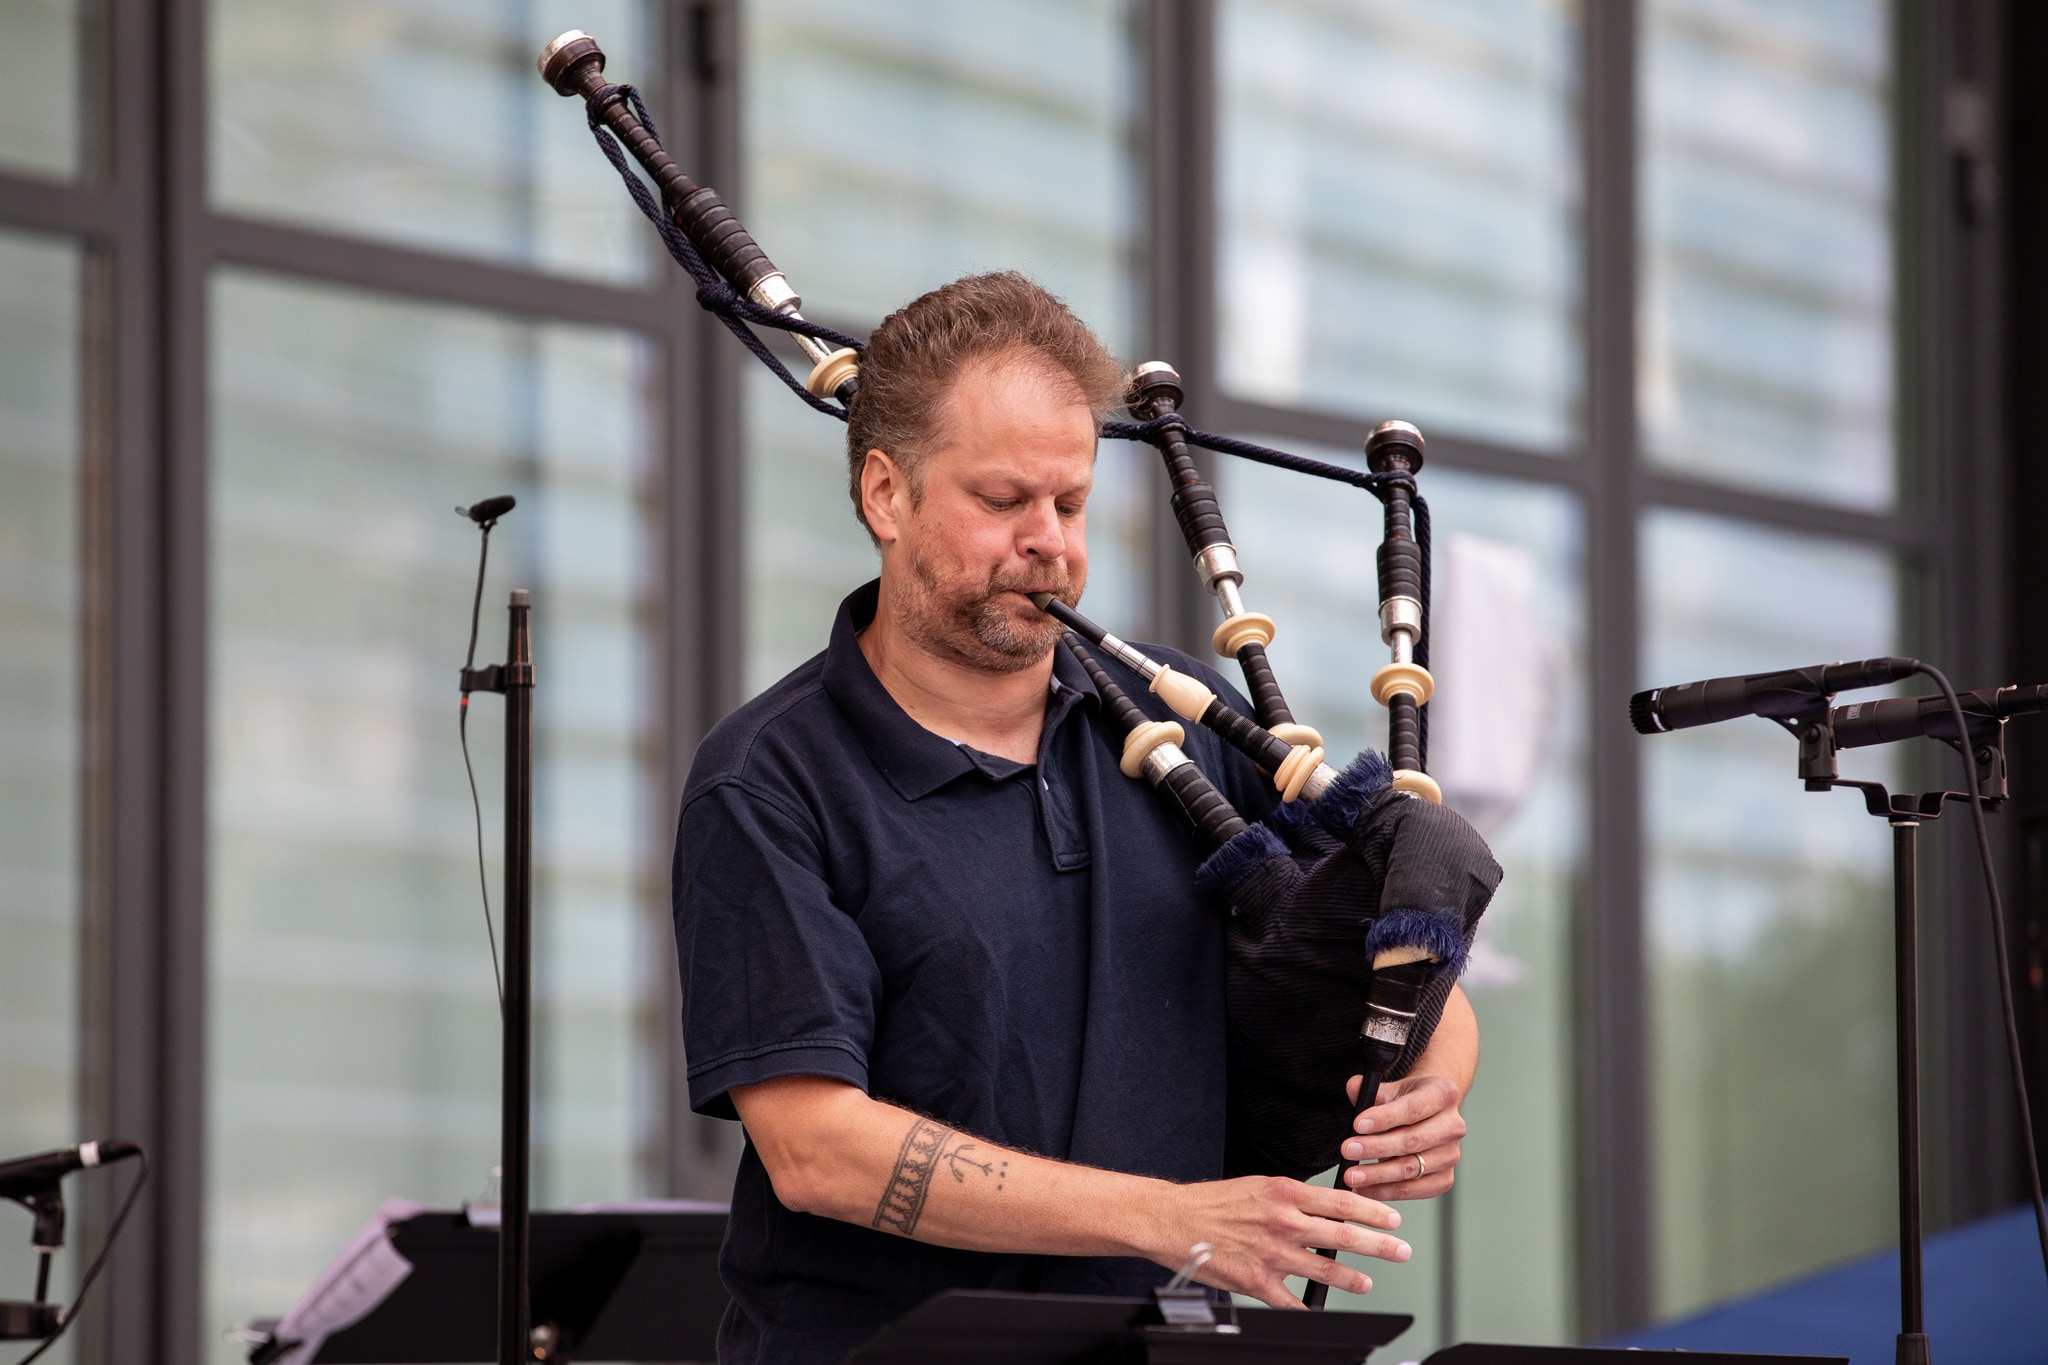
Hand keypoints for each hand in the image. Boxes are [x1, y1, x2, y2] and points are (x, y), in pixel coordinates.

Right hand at [1150, 1175, 1408, 1308]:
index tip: (1392, 1220)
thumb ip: (1292, 1198)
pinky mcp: (1257, 1281)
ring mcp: (1272, 1254)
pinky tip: (1317, 1309)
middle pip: (1343, 1236)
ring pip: (1326, 1269)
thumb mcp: (1258, 1186)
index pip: (1341, 1202)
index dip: (1373, 1213)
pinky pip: (1293, 1301)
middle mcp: (1283, 1222)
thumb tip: (1325, 1209)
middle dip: (1379, 1245)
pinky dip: (1308, 1307)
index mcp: (1285, 1193)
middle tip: (1400, 1250)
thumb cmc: (1213, 1202)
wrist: (1173, 1220)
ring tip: (1366, 1281)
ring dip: (1352, 1278)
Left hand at [1338, 1073, 1464, 1200]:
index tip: (1357, 1124)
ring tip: (1352, 1175)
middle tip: (1348, 1151)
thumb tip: (1354, 1087)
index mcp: (1444, 1094)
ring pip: (1412, 1168)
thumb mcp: (1392, 1089)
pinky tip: (1364, 1189)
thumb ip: (1372, 1090)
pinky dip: (1387, 1191)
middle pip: (1412, 1141)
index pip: (1413, 1108)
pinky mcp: (1445, 1179)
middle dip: (1376, 1148)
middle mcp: (1453, 1126)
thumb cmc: (1407, 1100)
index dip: (1385, 1118)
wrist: (1428, 1115)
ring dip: (1378, 1175)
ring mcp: (1451, 1155)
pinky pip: (1414, 1190)